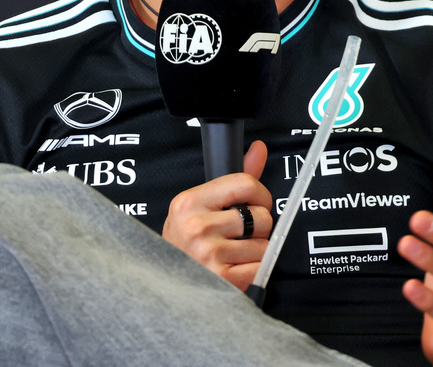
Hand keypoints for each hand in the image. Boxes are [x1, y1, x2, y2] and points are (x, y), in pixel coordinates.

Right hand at [161, 140, 272, 288]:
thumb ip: (235, 179)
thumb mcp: (201, 207)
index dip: (260, 195)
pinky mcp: (222, 279)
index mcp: (190, 202)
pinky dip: (254, 270)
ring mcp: (209, 253)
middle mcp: (197, 226)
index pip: (245, 183)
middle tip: (238, 234)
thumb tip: (259, 148)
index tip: (255, 204)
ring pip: (264, 245)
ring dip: (255, 251)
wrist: (168, 284)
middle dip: (257, 227)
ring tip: (233, 253)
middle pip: (261, 217)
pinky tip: (235, 269)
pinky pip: (261, 267)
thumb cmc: (187, 243)